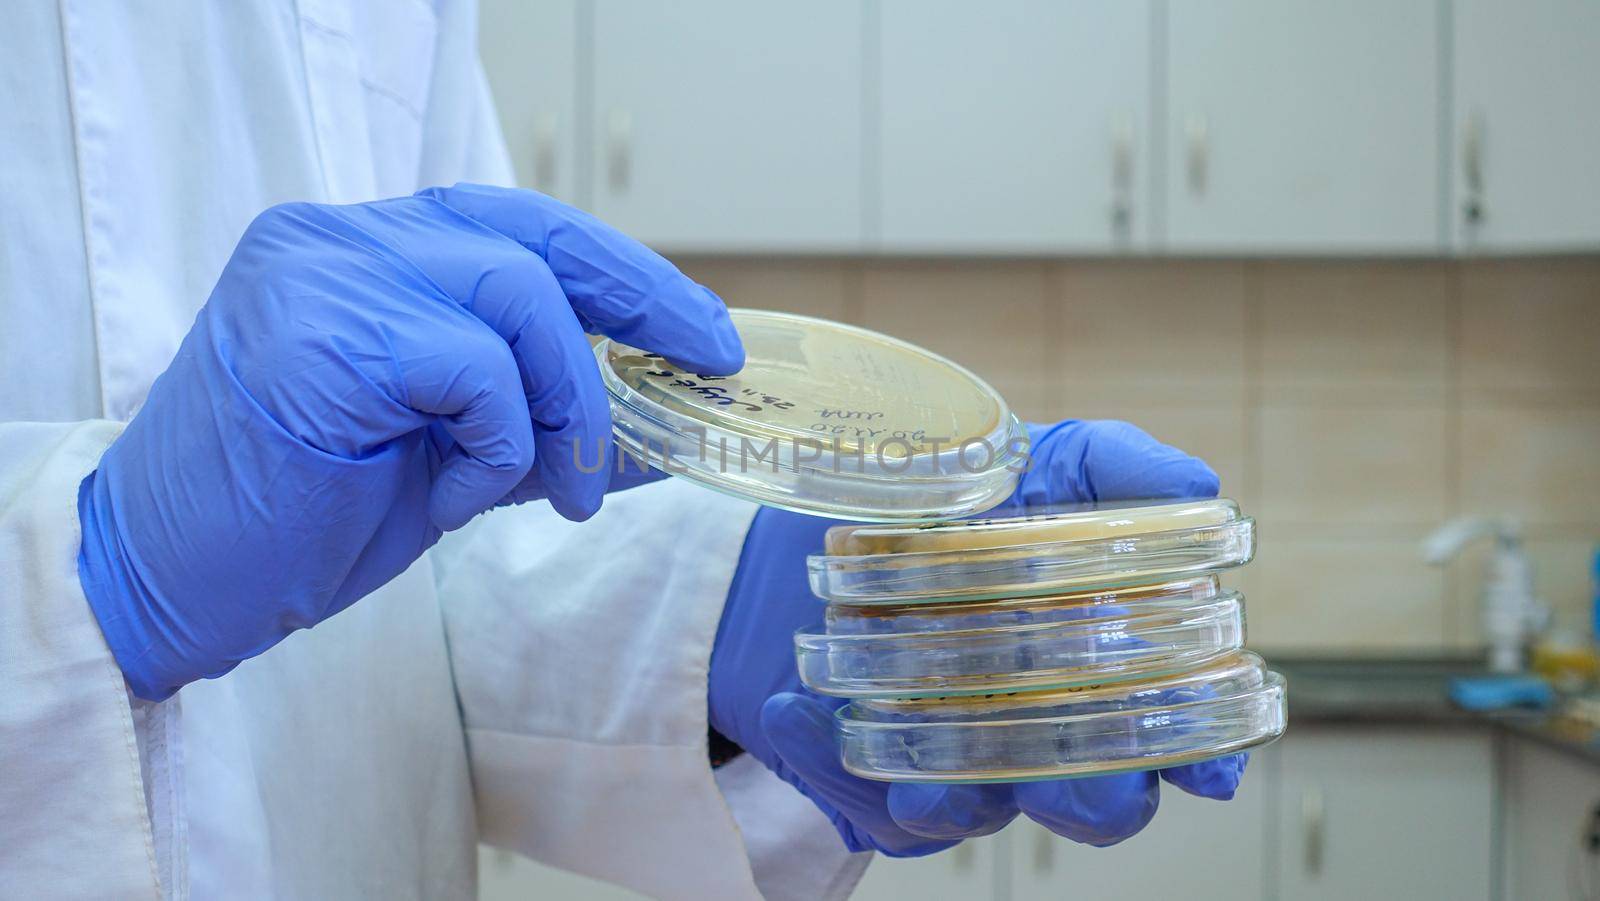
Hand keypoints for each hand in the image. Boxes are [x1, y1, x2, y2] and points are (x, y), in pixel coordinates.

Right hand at [78, 183, 742, 700]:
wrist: (174, 582)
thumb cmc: (306, 516)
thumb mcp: (456, 455)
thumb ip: (545, 420)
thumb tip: (664, 418)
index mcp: (366, 251)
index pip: (518, 227)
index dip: (622, 271)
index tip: (698, 327)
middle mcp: (339, 240)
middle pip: (532, 239)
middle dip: (640, 304)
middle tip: (699, 373)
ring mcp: (322, 278)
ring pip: (517, 299)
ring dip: (567, 406)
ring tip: (561, 488)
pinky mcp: (319, 341)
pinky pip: (474, 370)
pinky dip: (500, 443)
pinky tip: (462, 494)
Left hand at [709, 420, 1245, 855]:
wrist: (844, 507)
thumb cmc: (979, 490)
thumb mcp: (1050, 457)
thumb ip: (1121, 465)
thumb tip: (1198, 486)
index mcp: (1105, 660)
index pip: (1175, 730)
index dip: (1201, 754)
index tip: (1204, 771)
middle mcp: (1043, 720)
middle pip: (1094, 800)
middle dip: (1091, 805)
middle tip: (1076, 795)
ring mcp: (960, 753)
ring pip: (975, 812)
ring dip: (954, 801)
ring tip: (922, 788)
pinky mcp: (875, 769)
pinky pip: (856, 793)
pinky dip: (825, 756)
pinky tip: (792, 714)